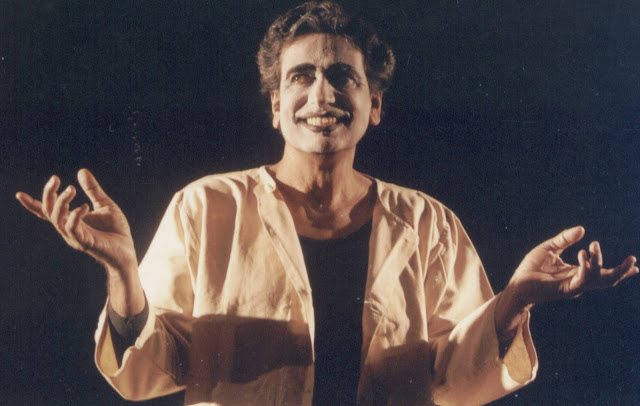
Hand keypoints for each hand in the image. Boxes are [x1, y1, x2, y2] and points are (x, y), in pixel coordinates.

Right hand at [16, 169, 137, 275]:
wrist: (127, 250)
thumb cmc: (115, 230)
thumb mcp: (105, 204)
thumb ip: (93, 190)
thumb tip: (81, 171)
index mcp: (71, 220)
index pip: (47, 212)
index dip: (32, 205)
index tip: (19, 194)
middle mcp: (68, 229)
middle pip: (49, 212)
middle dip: (49, 195)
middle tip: (56, 179)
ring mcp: (75, 236)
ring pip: (57, 220)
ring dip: (61, 202)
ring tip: (72, 188)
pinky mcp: (85, 242)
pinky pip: (73, 229)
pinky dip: (75, 215)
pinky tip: (84, 206)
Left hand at [495, 226, 637, 341]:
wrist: (517, 283)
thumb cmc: (532, 268)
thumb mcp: (549, 248)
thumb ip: (565, 239)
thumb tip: (582, 229)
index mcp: (578, 273)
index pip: (603, 273)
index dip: (619, 270)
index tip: (635, 265)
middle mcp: (579, 282)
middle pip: (607, 280)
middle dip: (621, 271)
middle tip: (633, 260)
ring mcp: (574, 287)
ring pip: (596, 279)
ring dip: (598, 262)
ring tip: (593, 245)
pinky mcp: (565, 289)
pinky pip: (581, 280)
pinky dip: (585, 267)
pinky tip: (583, 253)